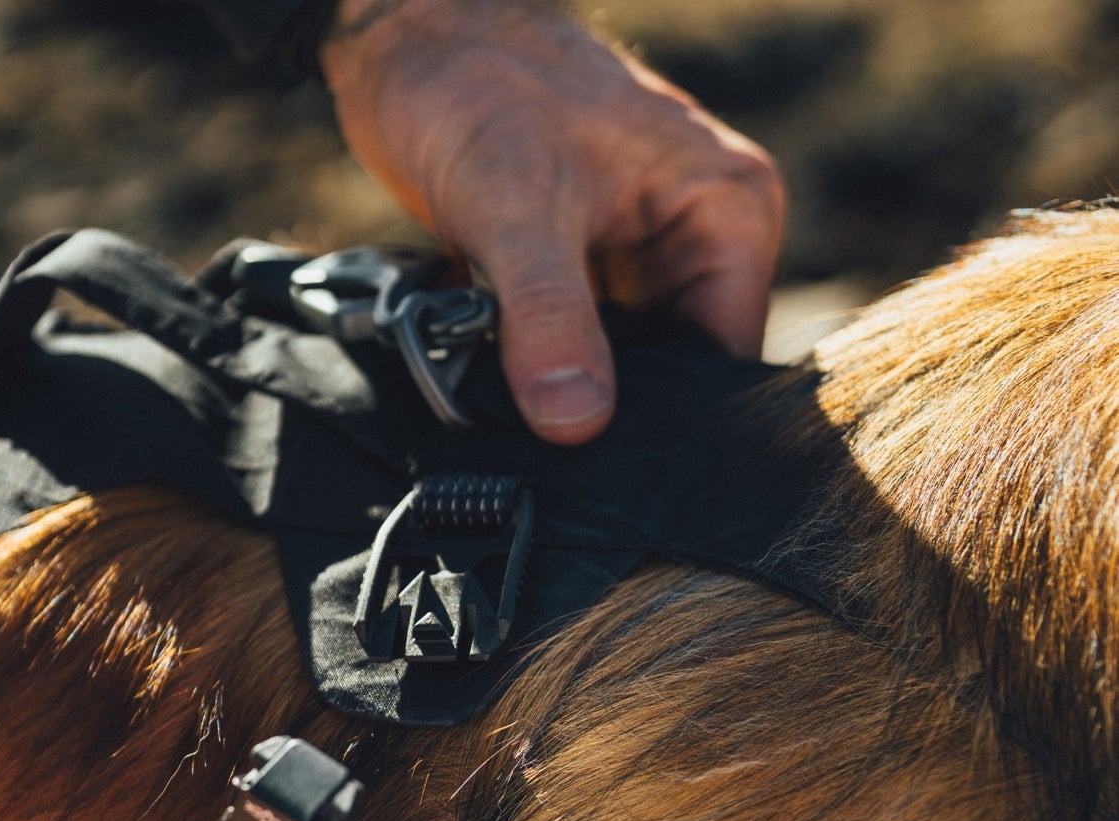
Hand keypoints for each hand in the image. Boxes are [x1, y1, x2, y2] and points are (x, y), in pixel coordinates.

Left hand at [323, 0, 784, 443]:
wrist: (406, 39)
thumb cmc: (478, 84)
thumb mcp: (518, 208)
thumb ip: (550, 318)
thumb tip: (576, 424)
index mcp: (726, 209)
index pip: (725, 357)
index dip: (669, 418)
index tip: (605, 465)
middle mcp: (696, 237)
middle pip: (671, 371)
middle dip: (606, 411)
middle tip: (547, 453)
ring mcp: (635, 259)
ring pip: (611, 367)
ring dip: (558, 392)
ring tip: (511, 412)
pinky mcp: (578, 274)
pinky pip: (565, 349)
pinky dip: (529, 370)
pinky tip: (491, 389)